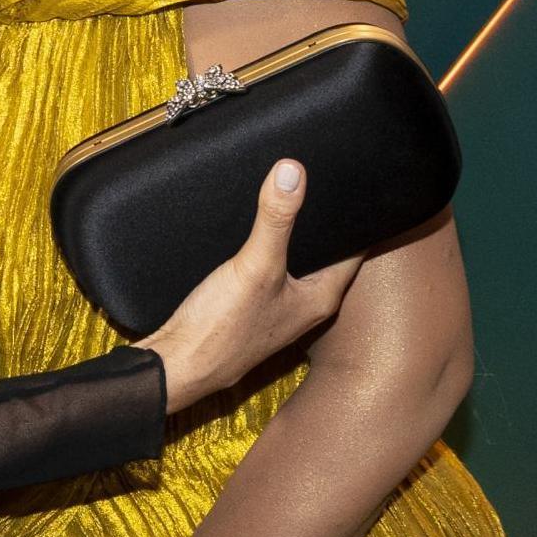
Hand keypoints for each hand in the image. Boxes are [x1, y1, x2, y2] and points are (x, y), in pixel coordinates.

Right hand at [135, 159, 364, 411]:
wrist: (178, 365)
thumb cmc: (223, 329)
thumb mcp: (254, 266)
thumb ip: (275, 219)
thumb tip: (293, 170)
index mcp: (321, 298)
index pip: (355, 250)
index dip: (356, 218)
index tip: (357, 185)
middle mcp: (306, 305)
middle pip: (326, 255)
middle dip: (325, 224)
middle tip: (325, 183)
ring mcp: (278, 309)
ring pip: (297, 264)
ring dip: (296, 238)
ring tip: (292, 201)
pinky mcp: (251, 309)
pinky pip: (271, 271)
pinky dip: (270, 251)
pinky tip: (256, 235)